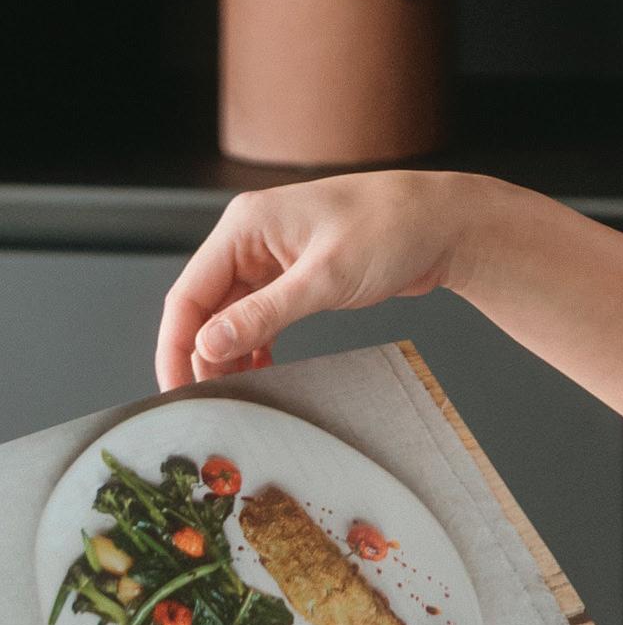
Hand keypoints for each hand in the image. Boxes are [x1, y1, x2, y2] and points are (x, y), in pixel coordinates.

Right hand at [157, 169, 491, 389]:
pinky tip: (261, 372)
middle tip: (208, 402)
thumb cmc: (393, 229)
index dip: (176, 346)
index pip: (189, 293)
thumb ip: (263, 314)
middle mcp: (253, 237)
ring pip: (232, 315)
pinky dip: (256, 345)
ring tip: (236, 393)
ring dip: (230, 354)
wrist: (446, 223)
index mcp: (247, 225)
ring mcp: (276, 256)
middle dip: (202, 355)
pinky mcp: (298, 274)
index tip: (175, 389)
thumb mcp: (325, 278)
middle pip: (205, 307)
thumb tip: (207, 346)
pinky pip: (261, 315)